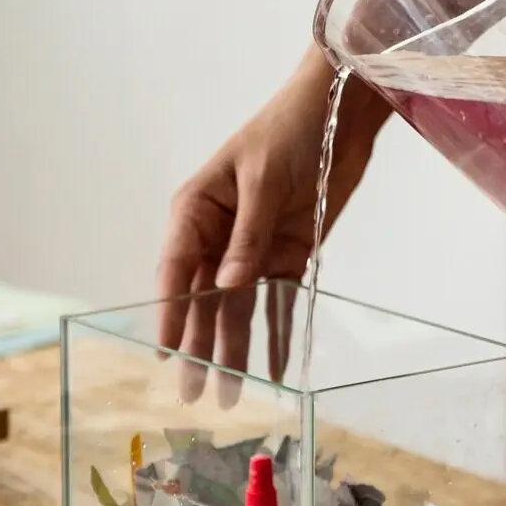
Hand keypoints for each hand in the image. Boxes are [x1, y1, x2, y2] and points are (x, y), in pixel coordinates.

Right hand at [156, 51, 385, 397]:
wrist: (339, 112)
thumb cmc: (288, 131)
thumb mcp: (263, 181)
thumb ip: (247, 237)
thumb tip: (226, 288)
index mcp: (197, 209)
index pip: (175, 268)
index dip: (171, 312)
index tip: (166, 353)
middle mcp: (218, 235)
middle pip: (203, 298)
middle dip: (199, 345)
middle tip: (194, 392)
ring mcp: (252, 248)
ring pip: (237, 308)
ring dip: (235, 348)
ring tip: (231, 393)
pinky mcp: (286, 255)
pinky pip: (277, 301)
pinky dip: (277, 333)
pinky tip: (276, 368)